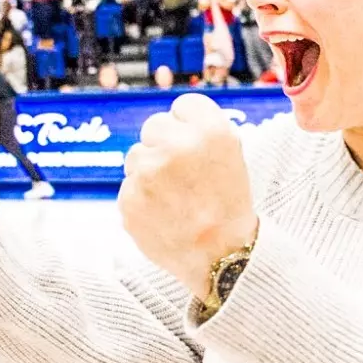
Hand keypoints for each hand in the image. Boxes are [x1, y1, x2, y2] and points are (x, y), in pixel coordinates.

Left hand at [118, 93, 258, 299]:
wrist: (220, 257)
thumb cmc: (228, 205)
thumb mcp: (232, 155)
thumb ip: (203, 130)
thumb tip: (173, 118)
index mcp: (209, 131)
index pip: (183, 105)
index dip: (189, 126)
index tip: (194, 144)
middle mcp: (175, 146)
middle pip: (154, 126)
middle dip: (164, 145)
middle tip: (182, 174)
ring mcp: (148, 174)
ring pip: (137, 155)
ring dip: (149, 171)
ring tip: (174, 197)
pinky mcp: (129, 199)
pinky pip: (129, 186)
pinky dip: (141, 198)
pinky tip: (163, 214)